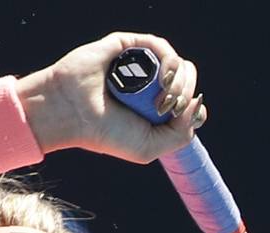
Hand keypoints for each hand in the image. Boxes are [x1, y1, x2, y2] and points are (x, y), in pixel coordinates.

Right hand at [20, 31, 206, 163]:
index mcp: (153, 110)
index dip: (193, 109)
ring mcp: (140, 66)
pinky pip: (160, 46)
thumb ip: (181, 135)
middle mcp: (149, 87)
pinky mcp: (129, 46)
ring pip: (179, 64)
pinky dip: (169, 61)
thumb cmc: (104, 133)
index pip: (189, 103)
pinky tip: (163, 78)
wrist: (72, 114)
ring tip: (162, 96)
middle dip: (184, 95)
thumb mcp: (149, 148)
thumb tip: (197, 103)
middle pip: (188, 81)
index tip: (178, 119)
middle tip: (165, 108)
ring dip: (179, 81)